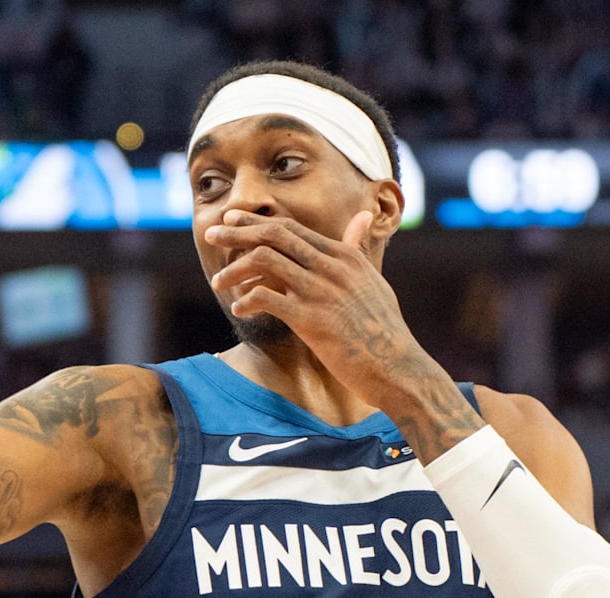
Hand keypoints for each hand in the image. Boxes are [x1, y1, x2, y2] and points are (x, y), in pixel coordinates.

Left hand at [206, 209, 435, 411]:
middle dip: (237, 232)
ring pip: (265, 260)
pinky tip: (239, 309)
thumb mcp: (373, 280)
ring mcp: (321, 291)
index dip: (256, 222)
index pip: (292, 228)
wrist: (397, 367)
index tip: (231, 221)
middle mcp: (332, 266)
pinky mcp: (312, 319)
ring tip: (218, 282)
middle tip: (212, 235)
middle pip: (274, 235)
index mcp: (344, 256)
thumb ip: (359, 249)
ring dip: (235, 269)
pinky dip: (247, 300)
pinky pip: (267, 298)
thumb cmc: (383, 328)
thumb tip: (363, 217)